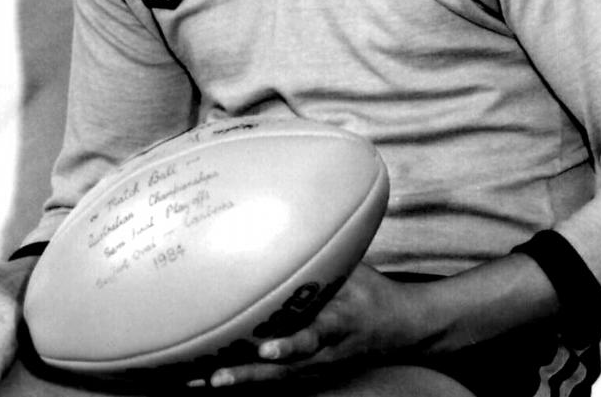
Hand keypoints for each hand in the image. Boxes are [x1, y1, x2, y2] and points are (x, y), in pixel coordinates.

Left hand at [196, 263, 415, 388]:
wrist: (399, 329)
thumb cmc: (373, 291)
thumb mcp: (356, 269)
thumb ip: (326, 255)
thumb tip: (296, 219)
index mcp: (340, 323)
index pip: (315, 336)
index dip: (291, 345)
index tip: (266, 349)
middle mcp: (326, 353)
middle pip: (286, 371)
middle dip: (250, 375)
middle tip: (215, 377)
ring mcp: (317, 368)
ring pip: (276, 381)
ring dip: (241, 381)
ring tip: (201, 380)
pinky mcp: (310, 372)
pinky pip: (276, 379)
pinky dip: (247, 379)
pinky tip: (213, 377)